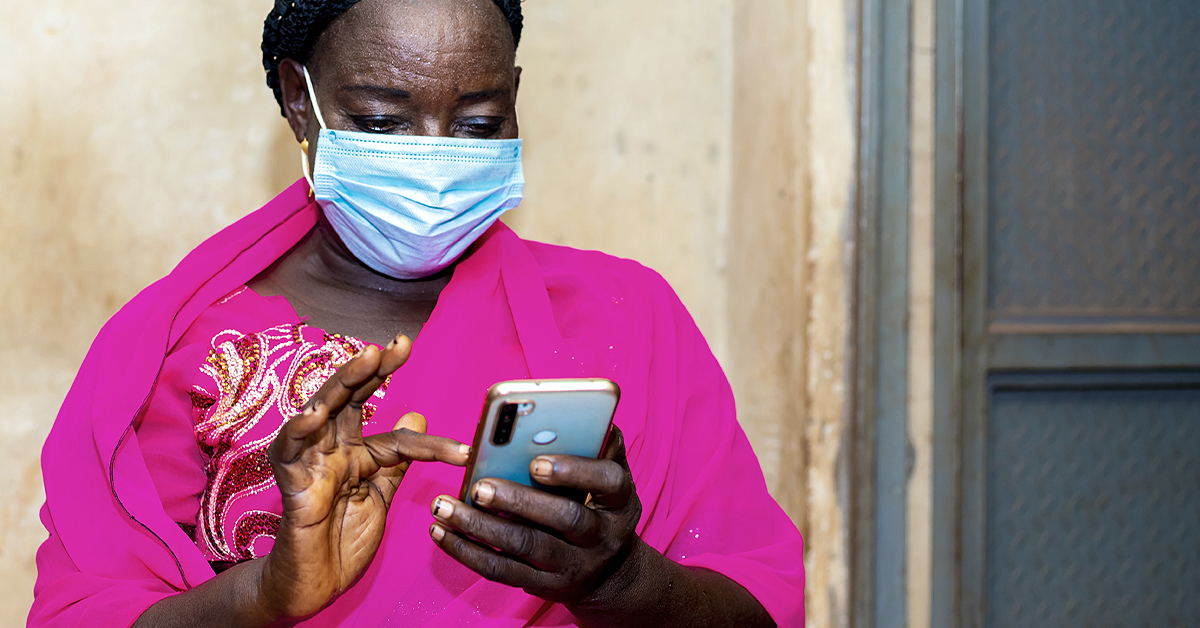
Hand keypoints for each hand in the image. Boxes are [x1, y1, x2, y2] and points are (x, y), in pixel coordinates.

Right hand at [259, 336, 470, 618]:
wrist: (315, 586)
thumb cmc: (342, 542)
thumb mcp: (379, 495)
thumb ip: (396, 460)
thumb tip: (417, 416)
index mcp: (354, 454)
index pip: (390, 431)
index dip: (420, 430)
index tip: (456, 435)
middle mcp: (331, 451)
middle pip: (348, 401)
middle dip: (371, 370)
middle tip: (398, 345)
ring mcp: (311, 465)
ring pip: (320, 413)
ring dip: (342, 385)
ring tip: (365, 359)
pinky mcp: (293, 486)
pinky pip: (290, 453)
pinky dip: (299, 431)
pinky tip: (315, 413)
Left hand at [428, 426, 641, 604]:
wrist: (610, 571)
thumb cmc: (601, 505)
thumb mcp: (611, 478)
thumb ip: (597, 446)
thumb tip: (573, 412)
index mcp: (622, 500)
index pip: (608, 481)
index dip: (574, 470)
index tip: (536, 461)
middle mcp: (603, 536)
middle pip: (565, 518)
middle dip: (519, 500)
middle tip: (480, 486)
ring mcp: (575, 565)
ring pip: (526, 546)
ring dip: (480, 526)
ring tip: (445, 506)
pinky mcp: (545, 586)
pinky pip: (502, 570)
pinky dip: (468, 552)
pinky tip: (442, 532)